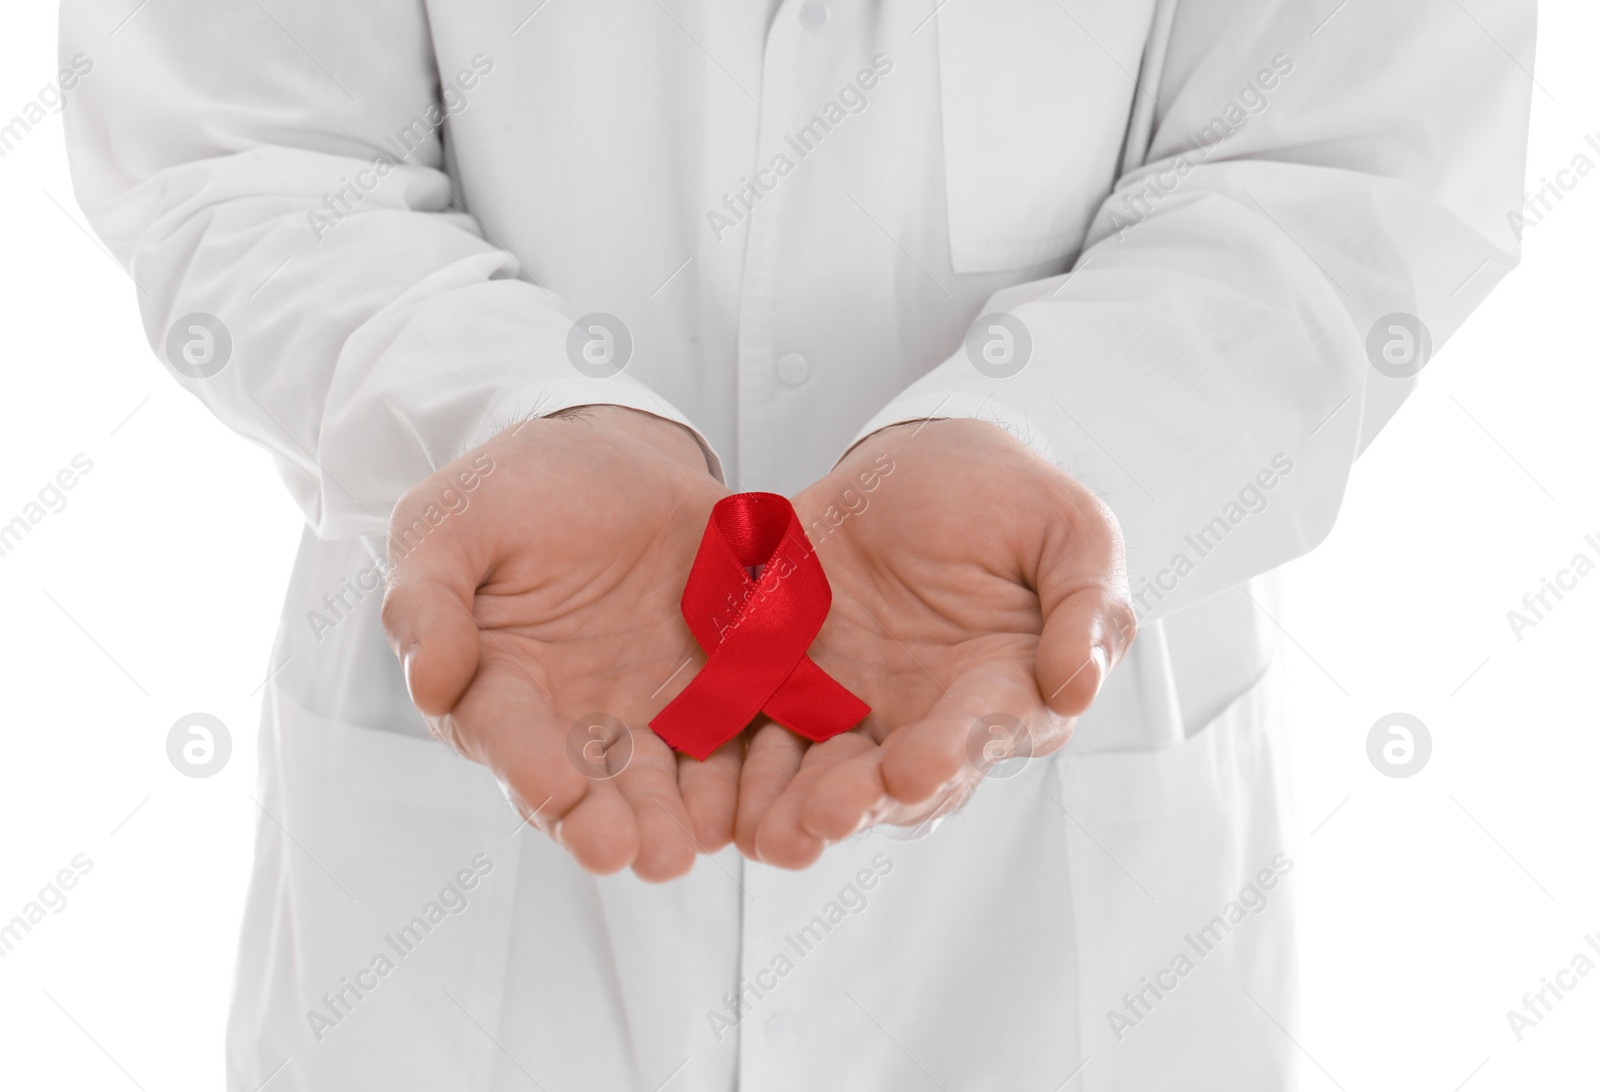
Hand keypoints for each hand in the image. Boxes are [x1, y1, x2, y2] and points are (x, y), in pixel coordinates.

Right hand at [381, 406, 739, 879]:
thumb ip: (430, 599)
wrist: (616, 459)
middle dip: (613, 823)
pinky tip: (761, 797)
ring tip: (696, 846)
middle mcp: (574, 720)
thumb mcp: (451, 523)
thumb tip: (430, 685)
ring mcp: (651, 711)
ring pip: (665, 781)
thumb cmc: (515, 493)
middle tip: (641, 857)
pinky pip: (739, 736)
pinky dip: (748, 771)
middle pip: (590, 786)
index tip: (557, 795)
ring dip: (679, 818)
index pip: (508, 738)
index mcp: (498, 688)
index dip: (530, 768)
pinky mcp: (720, 690)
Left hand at [735, 418, 1136, 866]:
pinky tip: (724, 790)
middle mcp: (933, 717)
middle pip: (900, 779)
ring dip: (802, 807)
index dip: (952, 753)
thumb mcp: (1070, 528)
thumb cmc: (1005, 497)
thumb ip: (1087, 604)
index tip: (917, 770)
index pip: (984, 731)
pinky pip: (767, 736)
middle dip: (863, 801)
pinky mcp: (794, 688)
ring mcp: (861, 709)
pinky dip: (747, 767)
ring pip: (832, 776)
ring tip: (772, 832)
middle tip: (827, 816)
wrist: (912, 462)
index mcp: (1008, 686)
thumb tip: (1078, 687)